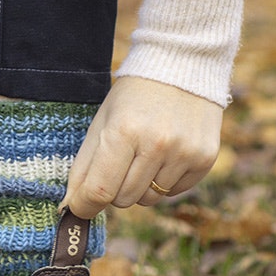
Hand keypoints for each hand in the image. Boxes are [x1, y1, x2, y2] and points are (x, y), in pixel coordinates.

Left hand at [62, 76, 222, 219]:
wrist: (181, 67)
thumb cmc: (132, 98)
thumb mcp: (101, 123)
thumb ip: (83, 167)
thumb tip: (69, 207)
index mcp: (123, 131)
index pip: (99, 190)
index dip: (84, 205)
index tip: (78, 207)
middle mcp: (157, 144)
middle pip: (123, 200)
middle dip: (113, 188)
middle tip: (119, 161)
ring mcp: (185, 153)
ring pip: (149, 200)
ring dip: (140, 185)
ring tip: (144, 152)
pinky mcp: (205, 159)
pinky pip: (174, 193)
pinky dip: (164, 181)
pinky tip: (166, 152)